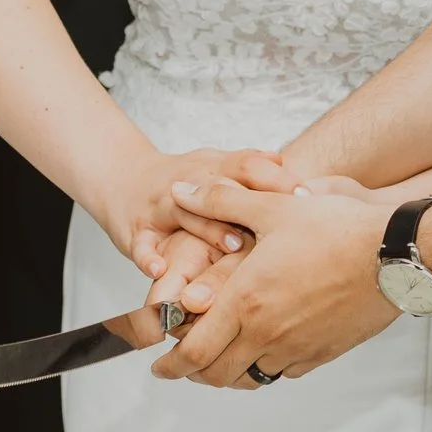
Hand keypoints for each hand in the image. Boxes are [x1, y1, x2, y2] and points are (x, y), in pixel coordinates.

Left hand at [149, 177, 396, 387]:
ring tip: (220, 357)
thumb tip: (179, 190)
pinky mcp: (322, 353)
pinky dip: (265, 366)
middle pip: (215, 374)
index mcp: (246, 302)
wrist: (397, 256)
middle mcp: (267, 334)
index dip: (169, 364)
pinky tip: (264, 348)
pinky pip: (283, 372)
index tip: (157, 365)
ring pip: (250, 377)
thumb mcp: (272, 205)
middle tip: (181, 366)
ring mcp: (296, 348)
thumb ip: (220, 200)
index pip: (193, 351)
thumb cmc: (337, 229)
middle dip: (191, 373)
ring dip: (228, 372)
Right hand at [150, 151, 299, 311]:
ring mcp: (160, 205)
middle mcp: (188, 181)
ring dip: (209, 229)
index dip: (277, 179)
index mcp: (212, 166)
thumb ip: (248, 167)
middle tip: (282, 220)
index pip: (247, 165)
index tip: (308, 197)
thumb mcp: (216, 166)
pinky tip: (160, 270)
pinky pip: (142, 245)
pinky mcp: (136, 230)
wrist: (123, 181)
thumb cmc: (183, 181)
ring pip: (185, 212)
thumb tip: (285, 161)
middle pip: (220, 185)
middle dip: (250, 201)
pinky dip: (149, 257)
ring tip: (234, 244)